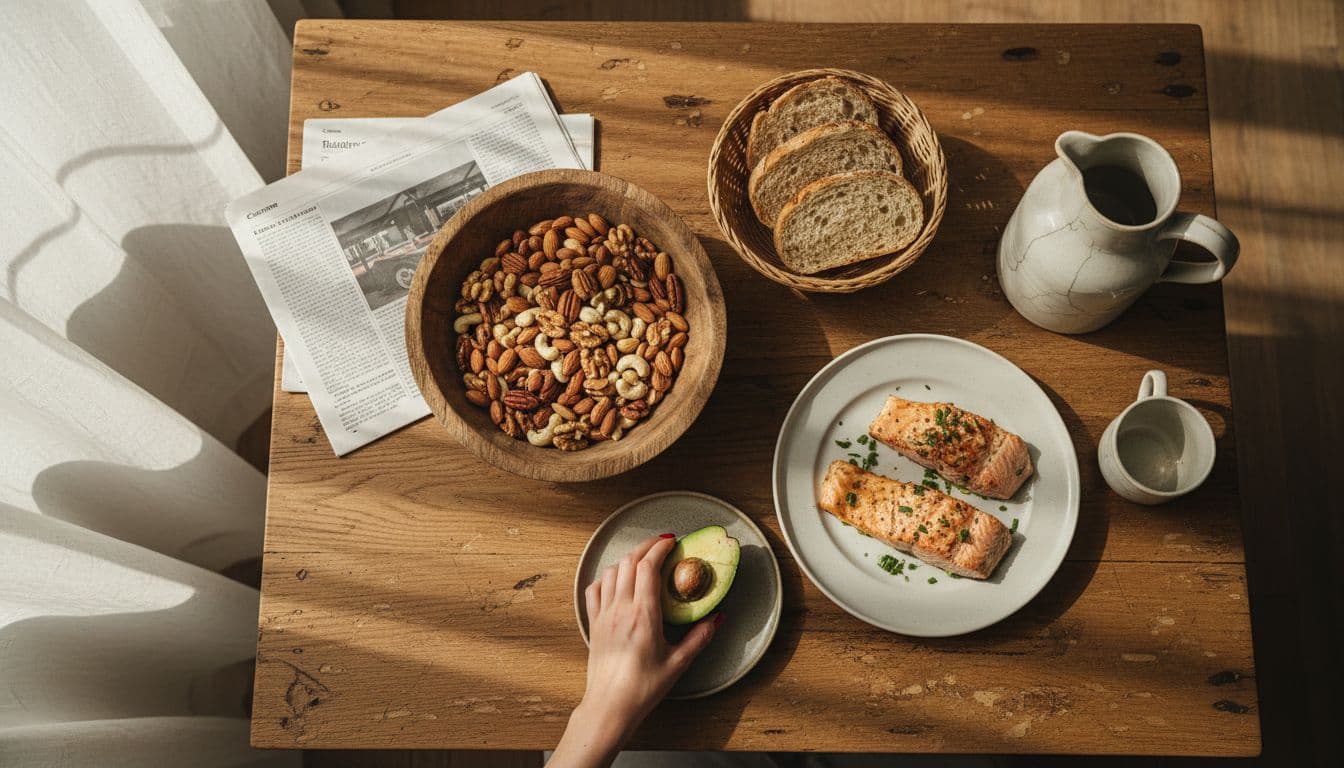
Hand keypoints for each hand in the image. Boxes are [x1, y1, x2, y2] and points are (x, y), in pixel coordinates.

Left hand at [549, 534, 721, 766]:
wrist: (610, 707)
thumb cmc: (642, 688)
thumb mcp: (678, 663)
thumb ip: (699, 638)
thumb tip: (718, 619)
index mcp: (643, 616)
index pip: (648, 567)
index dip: (659, 548)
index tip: (671, 542)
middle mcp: (621, 609)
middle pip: (630, 562)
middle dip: (646, 546)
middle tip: (661, 544)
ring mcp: (604, 615)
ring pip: (612, 571)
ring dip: (628, 559)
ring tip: (643, 559)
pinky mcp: (594, 624)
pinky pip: (595, 589)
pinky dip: (607, 577)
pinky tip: (616, 580)